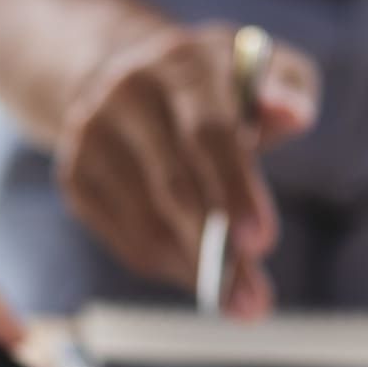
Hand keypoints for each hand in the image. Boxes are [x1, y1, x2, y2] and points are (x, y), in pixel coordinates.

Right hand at [55, 20, 318, 315]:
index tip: (262, 244)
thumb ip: (288, 87)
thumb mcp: (260, 65)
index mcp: (181, 64)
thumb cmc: (216, 83)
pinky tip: (195, 269)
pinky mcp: (74, 174)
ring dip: (194, 268)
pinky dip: (165, 263)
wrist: (125, 72)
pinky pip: (124, 236)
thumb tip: (293, 114)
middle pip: (174, 185)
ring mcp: (91, 134)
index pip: (208, 132)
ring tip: (237, 299)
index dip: (234, 189)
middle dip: (216, 250)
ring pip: (147, 221)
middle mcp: (127, 94)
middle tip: (254, 302)